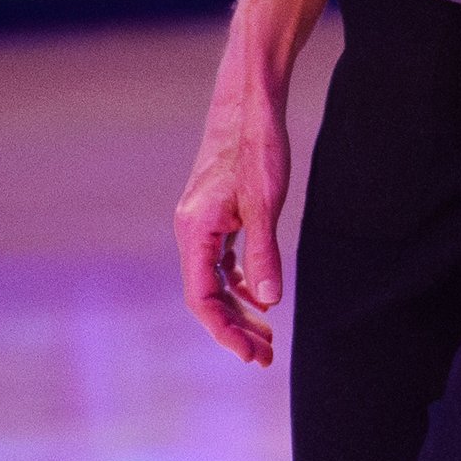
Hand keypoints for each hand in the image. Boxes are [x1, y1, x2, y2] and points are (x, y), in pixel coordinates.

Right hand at [175, 53, 292, 364]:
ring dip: (238, 310)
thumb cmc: (256, 148)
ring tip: (266, 337)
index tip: (251, 354)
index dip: (225, 331)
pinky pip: (221, 262)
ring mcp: (202, 223)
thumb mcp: (266, 204)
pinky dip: (240, 284)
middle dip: (234, 328)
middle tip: (265, 356)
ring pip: (214, 280)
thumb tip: (269, 303)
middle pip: (206, 295)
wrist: (249, 104)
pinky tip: (260, 299)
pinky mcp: (216, 215)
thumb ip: (265, 254)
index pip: (202, 298)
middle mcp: (191, 231)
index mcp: (195, 231)